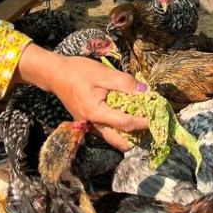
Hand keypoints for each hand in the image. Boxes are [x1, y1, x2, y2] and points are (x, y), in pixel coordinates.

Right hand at [16, 45, 148, 150]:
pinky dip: (117, 128)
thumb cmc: (77, 71)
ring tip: (141, 124)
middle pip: (118, 141)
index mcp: (96, 112)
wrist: (55, 74)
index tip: (157, 118)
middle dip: (136, 138)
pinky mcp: (87, 121)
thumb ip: (125, 83)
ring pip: (112, 138)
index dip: (143, 122)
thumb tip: (145, 92)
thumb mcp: (102, 73)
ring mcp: (88, 125)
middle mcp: (92, 124)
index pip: (125, 123)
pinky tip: (126, 118)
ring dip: (127, 135)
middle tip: (150, 130)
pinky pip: (105, 131)